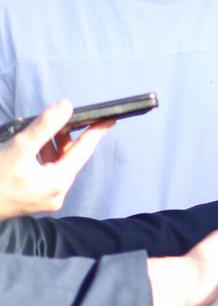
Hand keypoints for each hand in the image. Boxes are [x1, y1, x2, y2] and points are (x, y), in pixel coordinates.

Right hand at [0, 101, 113, 218]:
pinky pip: (43, 172)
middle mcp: (56, 193)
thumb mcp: (19, 148)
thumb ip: (44, 127)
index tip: (110, 118)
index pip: (84, 151)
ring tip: (40, 129)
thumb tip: (66, 106)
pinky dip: (40, 157)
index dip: (96, 132)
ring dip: (50, 146)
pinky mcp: (31, 199)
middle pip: (69, 158)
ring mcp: (43, 198)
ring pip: (55, 165)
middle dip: (65, 136)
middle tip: (60, 119)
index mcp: (58, 182)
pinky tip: (28, 145)